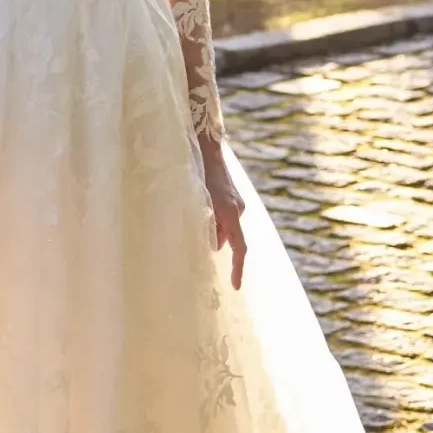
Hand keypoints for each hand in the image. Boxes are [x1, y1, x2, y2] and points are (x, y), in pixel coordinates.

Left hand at [199, 137, 246, 289]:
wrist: (205, 147)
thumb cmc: (195, 176)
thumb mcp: (195, 204)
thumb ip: (204, 226)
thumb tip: (212, 246)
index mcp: (230, 212)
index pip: (239, 248)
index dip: (237, 268)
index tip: (235, 285)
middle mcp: (238, 208)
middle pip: (231, 238)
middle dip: (217, 243)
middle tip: (198, 245)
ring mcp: (237, 201)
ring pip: (226, 226)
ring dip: (213, 230)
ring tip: (193, 222)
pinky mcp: (232, 196)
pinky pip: (226, 216)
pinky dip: (215, 221)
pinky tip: (200, 211)